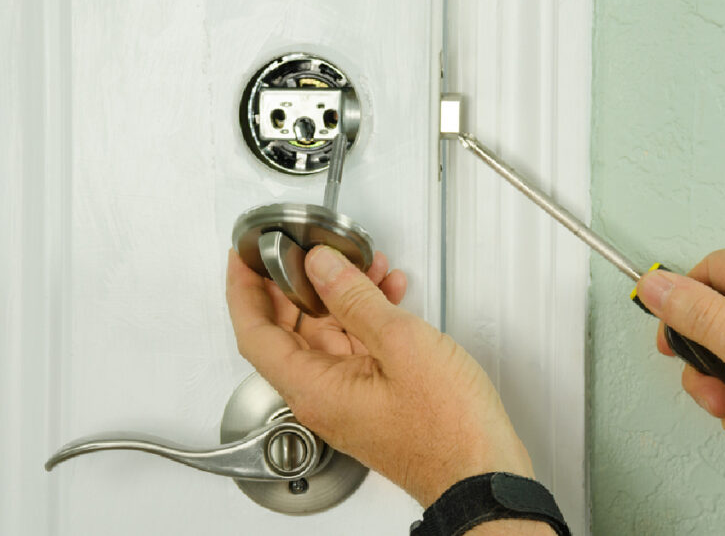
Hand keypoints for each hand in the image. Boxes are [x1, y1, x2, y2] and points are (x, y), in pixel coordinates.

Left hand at [226, 246, 534, 506]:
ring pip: (328, 336)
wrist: (482, 474)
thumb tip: (320, 266)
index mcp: (314, 388)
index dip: (243, 290)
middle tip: (303, 249)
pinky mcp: (374, 401)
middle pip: (289, 331)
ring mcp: (348, 401)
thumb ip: (354, 299)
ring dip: (342, 296)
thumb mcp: (401, 344)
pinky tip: (390, 295)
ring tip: (364, 264)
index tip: (242, 258)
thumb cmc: (448, 429)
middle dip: (298, 284)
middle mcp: (323, 398)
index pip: (255, 333)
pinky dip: (367, 319)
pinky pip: (357, 350)